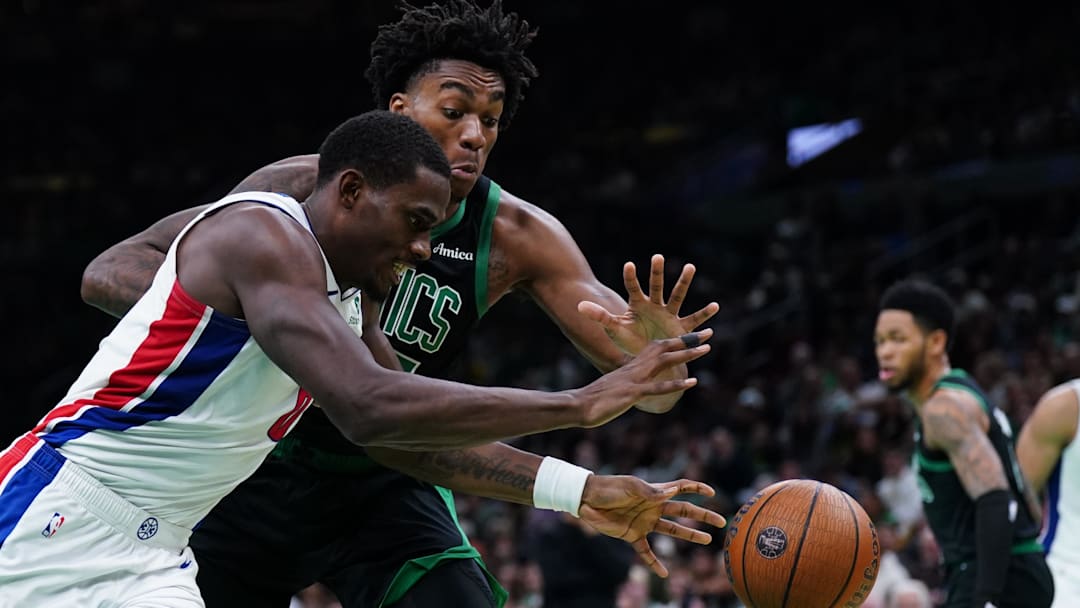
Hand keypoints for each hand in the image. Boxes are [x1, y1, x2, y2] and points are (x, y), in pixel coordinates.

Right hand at [573, 330, 710, 427]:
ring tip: (705, 350)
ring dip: (686, 355)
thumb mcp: (614, 387)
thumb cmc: (594, 398)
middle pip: (664, 349)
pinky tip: (692, 382)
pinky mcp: (632, 392)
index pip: (656, 348)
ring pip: (664, 362)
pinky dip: (675, 384)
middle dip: (687, 341)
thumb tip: (636, 387)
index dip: (676, 341)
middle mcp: (634, 368)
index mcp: (631, 365)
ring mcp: (634, 379)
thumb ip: (627, 384)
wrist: (578, 405)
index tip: (693, 336)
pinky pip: (657, 387)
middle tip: (708, 334)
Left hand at [578, 254, 719, 356]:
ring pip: (677, 296)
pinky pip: (694, 319)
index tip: (628, 265)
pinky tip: (715, 306)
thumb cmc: (631, 341)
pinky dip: (704, 314)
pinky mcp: (681, 328)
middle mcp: (655, 305)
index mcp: (638, 304)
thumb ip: (600, 316)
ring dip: (683, 282)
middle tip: (657, 256)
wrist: (650, 358)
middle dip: (657, 272)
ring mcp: (669, 314)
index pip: (633, 288)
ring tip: (690, 266)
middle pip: (656, 286)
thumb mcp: (615, 329)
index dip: (631, 278)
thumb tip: (579, 305)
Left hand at [579, 475, 726, 577]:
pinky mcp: (633, 536)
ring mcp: (645, 523)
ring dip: (690, 535)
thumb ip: (652, 492)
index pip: (681, 488)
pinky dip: (655, 563)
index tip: (712, 492)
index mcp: (655, 492)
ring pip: (673, 531)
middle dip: (703, 515)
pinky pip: (647, 552)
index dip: (697, 488)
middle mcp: (654, 507)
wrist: (587, 499)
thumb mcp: (632, 487)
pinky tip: (664, 574)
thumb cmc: (610, 488)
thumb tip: (674, 491)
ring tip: (707, 540)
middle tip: (722, 522)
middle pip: (684, 511)